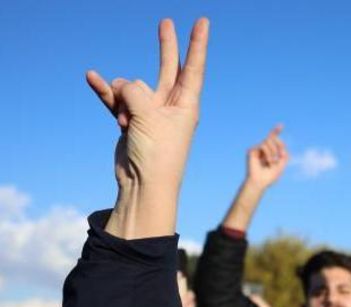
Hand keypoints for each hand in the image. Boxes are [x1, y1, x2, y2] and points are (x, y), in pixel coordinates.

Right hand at [87, 18, 209, 238]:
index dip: (197, 44)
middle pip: (168, 68)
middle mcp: (170, 106)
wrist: (143, 185)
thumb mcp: (148, 116)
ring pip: (131, 88)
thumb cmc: (157, 153)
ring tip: (129, 124)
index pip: (193, 67)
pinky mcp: (131, 122)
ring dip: (123, 100)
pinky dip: (105, 91)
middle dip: (167, 46)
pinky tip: (91, 77)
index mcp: (186, 104)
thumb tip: (119, 84)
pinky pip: (116, 100)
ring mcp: (150, 113)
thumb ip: (134, 92)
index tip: (203, 22)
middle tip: (167, 22)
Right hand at [245, 125, 288, 189]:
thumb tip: (282, 145)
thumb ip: (284, 155)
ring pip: (268, 140)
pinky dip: (268, 154)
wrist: (260, 182)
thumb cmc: (269, 176)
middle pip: (272, 138)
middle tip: (278, 157)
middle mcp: (262, 149)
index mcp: (269, 152)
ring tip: (271, 162)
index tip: (281, 125)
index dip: (276, 132)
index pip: (272, 140)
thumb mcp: (281, 165)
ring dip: (273, 152)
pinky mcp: (252, 150)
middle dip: (278, 145)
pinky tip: (267, 161)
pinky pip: (263, 145)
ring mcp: (256, 150)